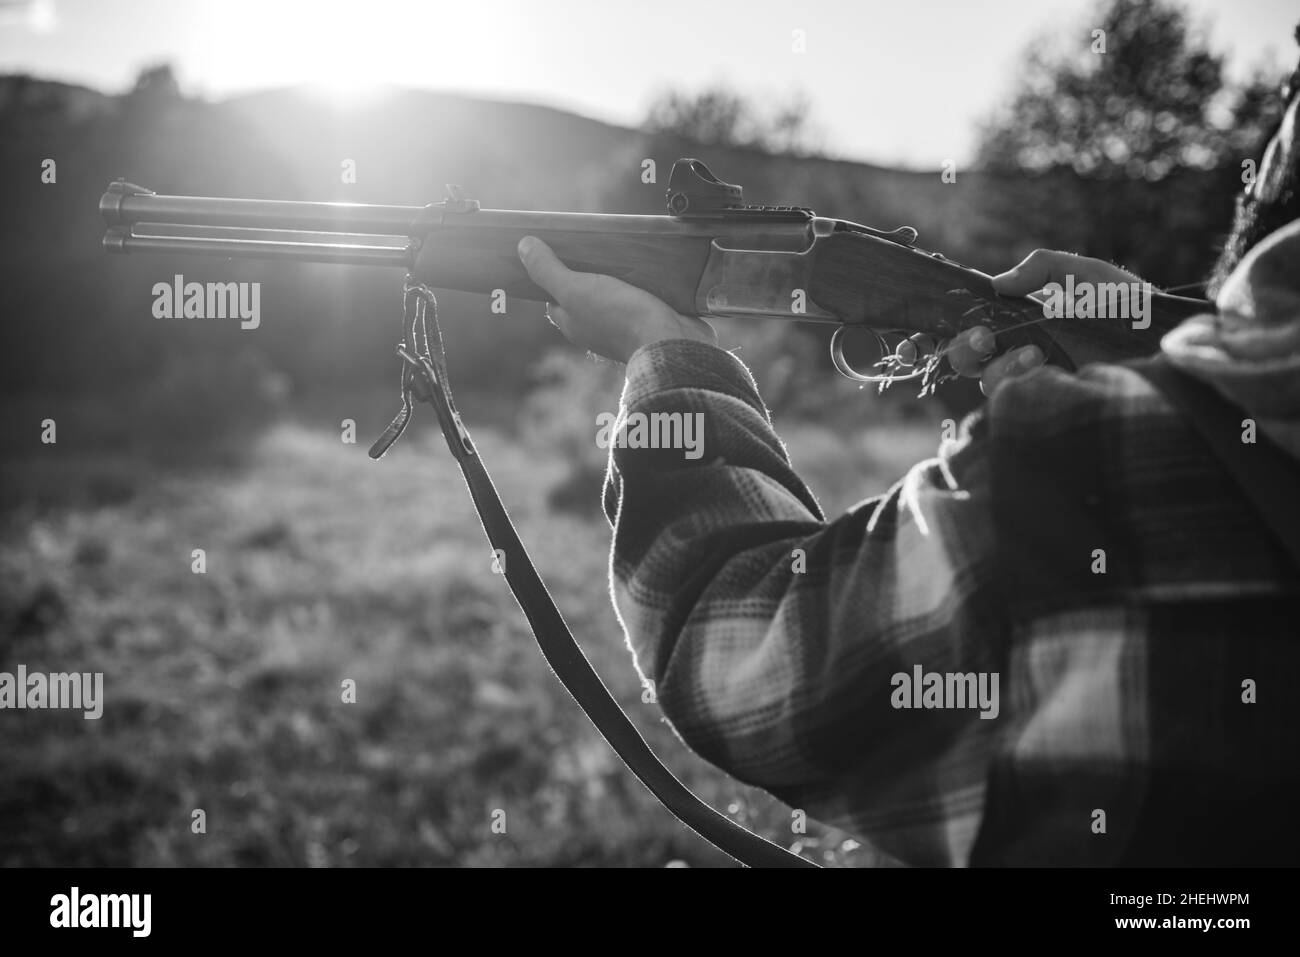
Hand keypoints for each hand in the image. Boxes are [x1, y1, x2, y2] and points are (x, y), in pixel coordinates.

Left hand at [517, 236, 715, 361]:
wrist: (671, 341)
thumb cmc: (618, 317)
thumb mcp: (575, 289)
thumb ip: (548, 271)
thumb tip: (522, 246)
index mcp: (574, 323)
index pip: (555, 297)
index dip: (551, 273)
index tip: (555, 247)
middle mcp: (596, 327)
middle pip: (584, 292)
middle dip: (586, 269)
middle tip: (588, 240)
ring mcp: (625, 324)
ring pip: (614, 293)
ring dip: (616, 273)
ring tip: (616, 244)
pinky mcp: (650, 318)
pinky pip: (640, 295)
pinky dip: (640, 280)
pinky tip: (645, 261)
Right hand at [945, 249, 1143, 395]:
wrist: (1166, 341)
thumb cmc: (1129, 306)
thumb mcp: (1085, 275)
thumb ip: (1044, 267)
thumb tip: (998, 283)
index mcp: (1020, 322)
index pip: (970, 330)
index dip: (947, 333)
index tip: (947, 330)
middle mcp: (1018, 353)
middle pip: (965, 361)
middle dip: (963, 350)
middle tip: (983, 338)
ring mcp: (1034, 380)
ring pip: (987, 382)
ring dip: (1000, 366)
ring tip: (1036, 353)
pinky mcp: (1050, 400)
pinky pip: (1016, 399)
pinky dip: (1020, 383)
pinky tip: (1045, 368)